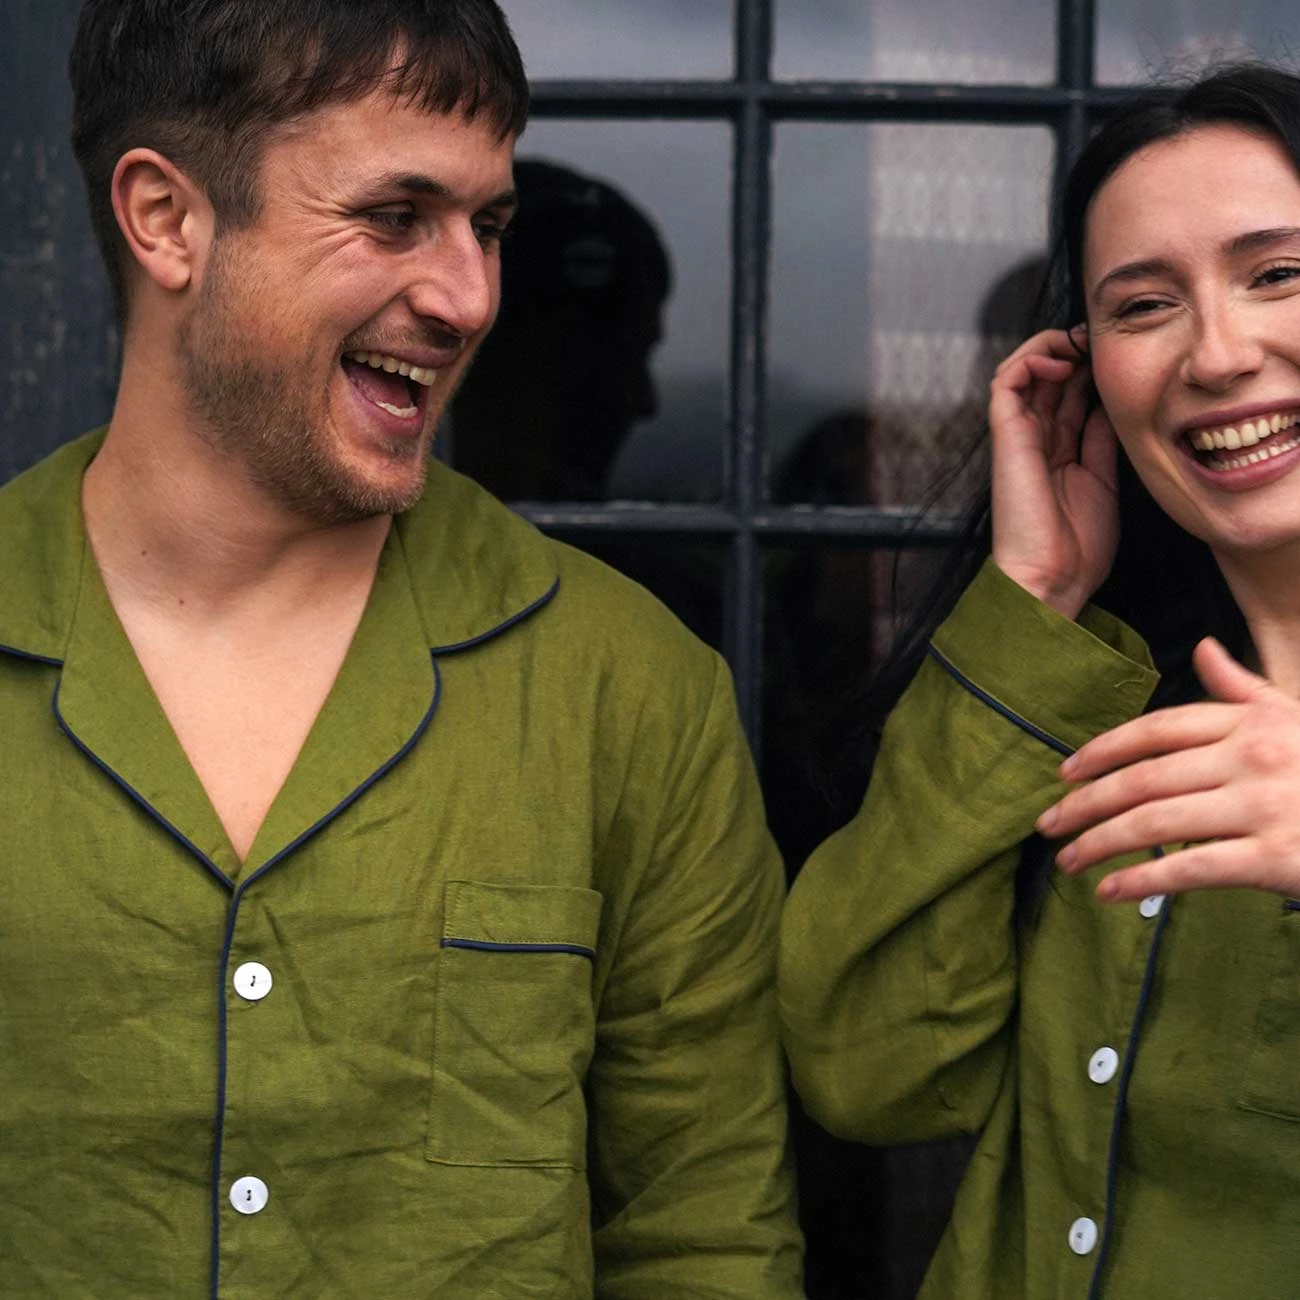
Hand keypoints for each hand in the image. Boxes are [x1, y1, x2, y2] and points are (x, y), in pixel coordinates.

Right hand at [989, 327, 1118, 619]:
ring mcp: (1018, 435)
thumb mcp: (1103, 482)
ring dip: (1050, 347)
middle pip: (1047, 377)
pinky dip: (1030, 360)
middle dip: (1074, 350)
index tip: (1116, 357)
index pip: (1067, 394)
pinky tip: (1060, 361)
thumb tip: (1105, 403)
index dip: (1088, 368)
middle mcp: (1035, 439)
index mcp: (1057, 452)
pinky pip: (1006, 381)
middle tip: (1101, 339)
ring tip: (1078, 345)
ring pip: (1023, 370)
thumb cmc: (1076, 545)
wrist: (1052, 575)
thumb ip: (1100, 441)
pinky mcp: (1006, 435)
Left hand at [1035, 638, 1299, 900]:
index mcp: (1252, 723)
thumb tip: (1203, 649)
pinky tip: (1107, 890)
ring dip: (1099, 843)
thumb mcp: (1297, 718)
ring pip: (1154, 823)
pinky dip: (1140, 879)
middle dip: (1085, 803)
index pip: (1156, 730)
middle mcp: (1252, 758)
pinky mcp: (1274, 859)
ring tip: (1067, 859)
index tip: (1065, 773)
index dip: (1102, 751)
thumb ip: (1244, 690)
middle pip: (1142, 778)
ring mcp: (1263, 808)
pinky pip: (1189, 868)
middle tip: (1048, 823)